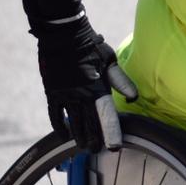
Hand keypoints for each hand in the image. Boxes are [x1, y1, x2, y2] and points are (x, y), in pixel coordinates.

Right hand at [39, 32, 120, 152]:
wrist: (62, 34)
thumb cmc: (90, 45)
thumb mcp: (109, 60)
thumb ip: (121, 81)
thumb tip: (133, 98)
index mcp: (97, 87)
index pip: (106, 115)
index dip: (111, 132)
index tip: (114, 147)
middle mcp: (80, 94)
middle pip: (88, 123)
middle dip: (94, 139)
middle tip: (98, 150)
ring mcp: (64, 94)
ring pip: (72, 122)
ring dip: (78, 136)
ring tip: (83, 147)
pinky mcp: (52, 92)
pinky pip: (54, 114)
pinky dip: (59, 126)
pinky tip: (63, 135)